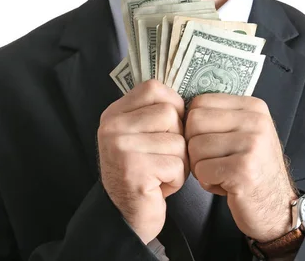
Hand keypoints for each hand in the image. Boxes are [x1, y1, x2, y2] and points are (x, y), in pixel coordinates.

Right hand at [97, 80, 188, 243]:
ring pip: (178, 141)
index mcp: (114, 113)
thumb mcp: (140, 135)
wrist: (124, 216)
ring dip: (179, 162)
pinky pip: (177, 165)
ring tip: (160, 173)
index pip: (153, 88)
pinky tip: (159, 186)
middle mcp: (112, 127)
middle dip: (178, 139)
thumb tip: (191, 98)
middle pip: (170, 114)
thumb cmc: (142, 173)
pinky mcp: (134, 170)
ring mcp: (121, 147)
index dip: (173, 105)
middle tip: (162, 158)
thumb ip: (154, 113)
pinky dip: (176, 180)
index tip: (170, 127)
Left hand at [185, 94, 297, 241]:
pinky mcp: (243, 169)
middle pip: (194, 122)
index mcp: (253, 107)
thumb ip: (220, 117)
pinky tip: (226, 185)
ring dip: (201, 167)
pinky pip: (201, 170)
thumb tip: (181, 109)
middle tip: (213, 161)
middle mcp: (256, 121)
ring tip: (222, 174)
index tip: (210, 141)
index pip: (200, 101)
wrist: (277, 208)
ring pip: (194, 147)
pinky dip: (207, 182)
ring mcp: (252, 144)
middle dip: (194, 146)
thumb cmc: (253, 171)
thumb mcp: (245, 134)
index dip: (194, 125)